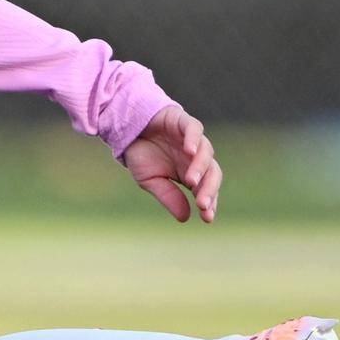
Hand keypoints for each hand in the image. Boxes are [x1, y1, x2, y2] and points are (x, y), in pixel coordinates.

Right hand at [122, 102, 221, 224]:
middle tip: (202, 204)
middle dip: (209, 189)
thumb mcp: (151, 181)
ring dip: (200, 167)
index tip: (206, 217)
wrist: (126, 129)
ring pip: (206, 152)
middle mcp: (195, 157)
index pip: (206, 189)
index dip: (209, 202)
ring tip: (191, 181)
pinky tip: (189, 151)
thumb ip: (169, 196)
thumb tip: (185, 218)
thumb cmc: (141, 155)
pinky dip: (193, 139)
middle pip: (212, 173)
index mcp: (191, 173)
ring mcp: (191, 139)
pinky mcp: (183, 121)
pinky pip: (194, 129)